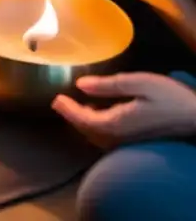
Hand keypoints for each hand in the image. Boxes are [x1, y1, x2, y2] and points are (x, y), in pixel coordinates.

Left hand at [53, 72, 195, 147]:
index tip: (55, 99)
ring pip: (96, 135)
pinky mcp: (136, 142)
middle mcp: (117, 138)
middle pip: (86, 130)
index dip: (67, 109)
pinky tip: (100, 113)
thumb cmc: (171, 98)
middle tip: (61, 103)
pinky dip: (97, 126)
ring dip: (84, 122)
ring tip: (75, 106)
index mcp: (115, 124)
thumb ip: (109, 85)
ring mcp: (127, 143)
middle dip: (72, 116)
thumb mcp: (140, 83)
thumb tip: (80, 85)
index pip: (82, 119)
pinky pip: (108, 137)